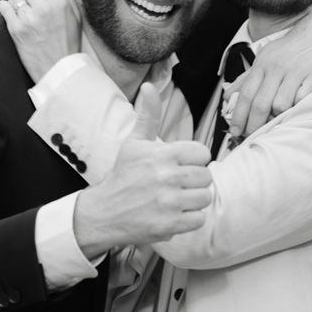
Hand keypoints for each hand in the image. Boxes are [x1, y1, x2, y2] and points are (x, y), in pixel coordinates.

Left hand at [0, 0, 81, 82]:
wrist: (58, 70)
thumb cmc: (69, 43)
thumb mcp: (76, 16)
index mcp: (60, 2)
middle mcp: (44, 7)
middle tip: (33, 8)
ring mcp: (28, 18)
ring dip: (19, 5)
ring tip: (25, 16)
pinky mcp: (16, 29)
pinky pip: (4, 8)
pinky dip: (6, 9)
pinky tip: (12, 15)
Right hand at [73, 83, 212, 258]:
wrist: (104, 211)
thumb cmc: (123, 175)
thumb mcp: (134, 143)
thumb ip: (147, 115)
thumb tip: (148, 86)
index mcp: (162, 154)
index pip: (203, 154)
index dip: (193, 160)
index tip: (179, 166)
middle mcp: (167, 177)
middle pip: (206, 177)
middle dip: (194, 181)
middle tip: (176, 184)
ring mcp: (169, 202)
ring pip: (205, 198)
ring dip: (193, 200)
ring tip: (175, 199)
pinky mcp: (170, 225)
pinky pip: (199, 219)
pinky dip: (189, 219)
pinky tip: (173, 214)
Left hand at [224, 9, 311, 137]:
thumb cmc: (290, 48)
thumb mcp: (265, 57)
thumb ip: (246, 78)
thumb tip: (228, 96)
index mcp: (262, 64)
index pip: (246, 94)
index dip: (239, 115)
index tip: (235, 131)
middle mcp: (277, 67)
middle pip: (260, 103)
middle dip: (253, 124)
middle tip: (251, 135)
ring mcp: (296, 71)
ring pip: (280, 105)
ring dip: (277, 116)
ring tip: (276, 120)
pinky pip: (302, 99)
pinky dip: (296, 108)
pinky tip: (295, 109)